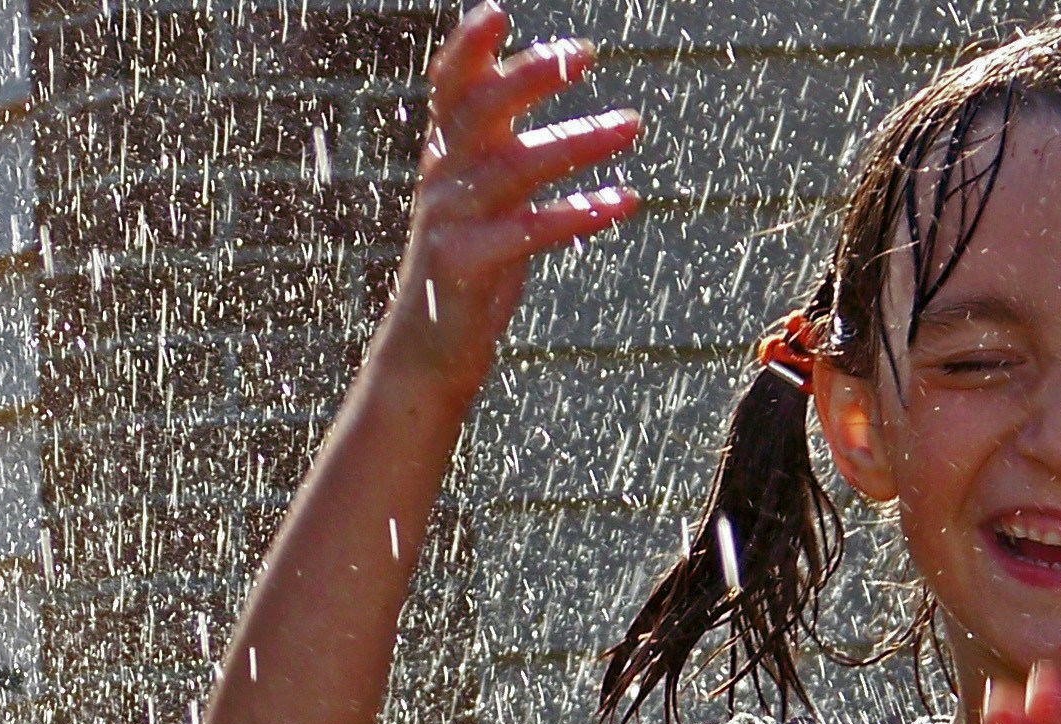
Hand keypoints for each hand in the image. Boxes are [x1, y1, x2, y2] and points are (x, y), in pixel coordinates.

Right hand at [377, 3, 641, 407]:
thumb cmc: (469, 268)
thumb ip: (500, 144)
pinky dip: (580, 213)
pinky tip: (624, 200)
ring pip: (514, 168)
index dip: (466, 48)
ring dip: (578, 141)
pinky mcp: (467, 265)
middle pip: (480, 112)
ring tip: (632, 123)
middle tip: (583, 54)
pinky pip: (530, 231)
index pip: (448, 88)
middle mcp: (441, 180)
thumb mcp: (481, 198)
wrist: (428, 353)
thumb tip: (531, 82)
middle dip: (529, 77)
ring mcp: (450, 222)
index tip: (496, 10)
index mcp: (444, 158)